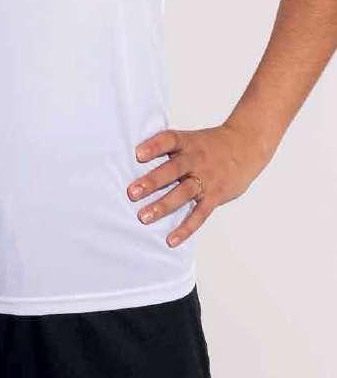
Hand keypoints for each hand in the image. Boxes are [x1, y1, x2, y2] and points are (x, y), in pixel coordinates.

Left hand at [126, 122, 273, 247]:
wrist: (246, 146)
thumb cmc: (210, 145)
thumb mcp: (191, 139)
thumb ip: (169, 149)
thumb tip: (135, 157)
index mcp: (187, 143)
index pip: (169, 140)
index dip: (154, 147)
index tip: (138, 154)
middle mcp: (196, 160)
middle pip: (173, 170)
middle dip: (152, 182)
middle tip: (132, 193)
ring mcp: (206, 179)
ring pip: (184, 193)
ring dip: (163, 206)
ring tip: (144, 217)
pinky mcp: (215, 196)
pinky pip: (199, 214)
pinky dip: (186, 228)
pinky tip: (171, 239)